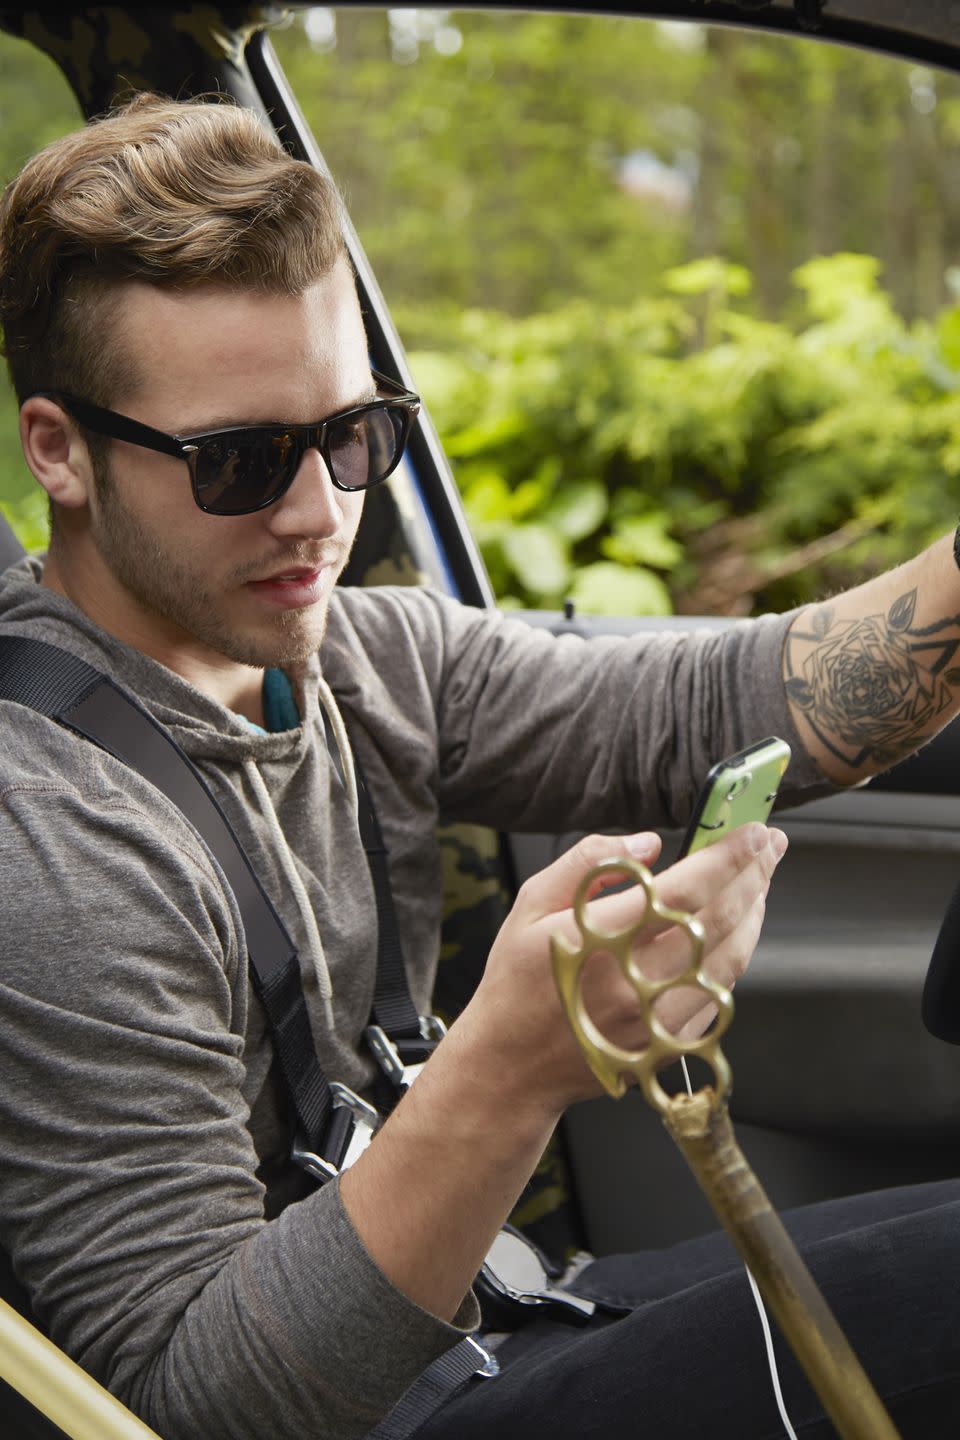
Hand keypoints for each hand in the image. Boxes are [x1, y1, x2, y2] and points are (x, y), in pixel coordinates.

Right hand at [466, 822, 786, 1113]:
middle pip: (720, 919)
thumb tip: (648, 842)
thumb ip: (589, 862)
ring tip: (758, 882)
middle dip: (755, 874)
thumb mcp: (531, 904)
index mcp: (600, 937)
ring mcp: (658, 1018)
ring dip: (755, 914)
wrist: (514, 1064)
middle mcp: (636, 981)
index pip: (685, 889)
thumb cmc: (519, 981)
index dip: (727, 857)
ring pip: (732, 957)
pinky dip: (736, 954)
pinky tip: (735, 930)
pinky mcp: (670, 1043)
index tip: (750, 832)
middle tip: (768, 845)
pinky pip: (720, 992)